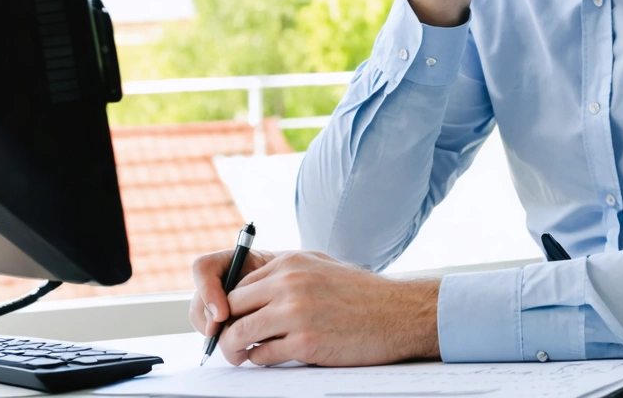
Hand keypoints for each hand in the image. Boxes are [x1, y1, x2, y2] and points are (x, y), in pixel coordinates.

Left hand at [193, 250, 440, 366]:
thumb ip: (285, 275)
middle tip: (229, 342)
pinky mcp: (305, 343)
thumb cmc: (361, 294)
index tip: (230, 321)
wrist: (399, 313)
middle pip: (230, 308)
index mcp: (291, 263)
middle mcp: (289, 283)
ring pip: (238, 334)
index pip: (237, 284)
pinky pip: (262, 356)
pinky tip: (271, 359)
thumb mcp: (320, 268)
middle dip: (224, 328)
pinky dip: (260, 360)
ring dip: (234, 349)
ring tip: (241, 355)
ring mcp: (296, 313)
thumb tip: (248, 295)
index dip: (228, 307)